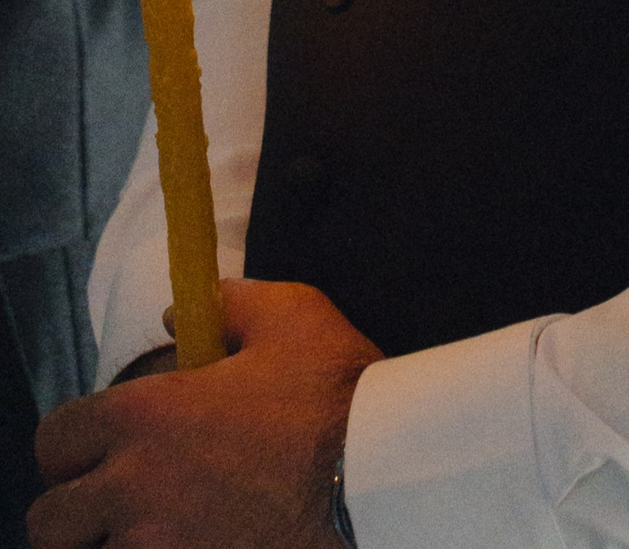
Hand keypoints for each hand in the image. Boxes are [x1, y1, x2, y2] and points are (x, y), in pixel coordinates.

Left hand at [30, 280, 382, 548]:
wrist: (376, 477)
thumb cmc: (334, 394)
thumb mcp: (292, 316)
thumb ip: (228, 304)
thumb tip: (182, 313)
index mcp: (146, 417)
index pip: (56, 440)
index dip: (72, 443)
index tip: (99, 447)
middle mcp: (134, 488)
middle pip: (50, 523)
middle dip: (75, 512)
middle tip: (116, 500)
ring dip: (112, 545)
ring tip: (152, 530)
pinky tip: (189, 544)